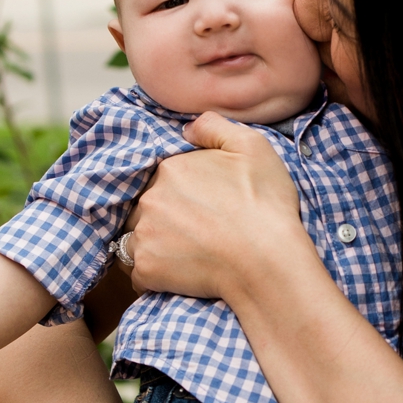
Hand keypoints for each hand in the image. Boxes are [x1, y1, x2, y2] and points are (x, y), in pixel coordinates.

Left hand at [117, 113, 308, 303]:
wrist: (268, 261)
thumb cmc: (265, 205)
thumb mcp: (253, 147)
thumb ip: (214, 127)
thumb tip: (187, 129)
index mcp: (170, 169)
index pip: (158, 180)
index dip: (176, 193)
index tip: (196, 207)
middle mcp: (150, 199)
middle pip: (142, 209)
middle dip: (160, 219)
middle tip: (192, 233)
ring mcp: (144, 235)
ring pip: (135, 240)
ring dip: (152, 246)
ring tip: (183, 255)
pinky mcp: (146, 269)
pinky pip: (138, 273)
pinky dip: (153, 275)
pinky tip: (177, 275)